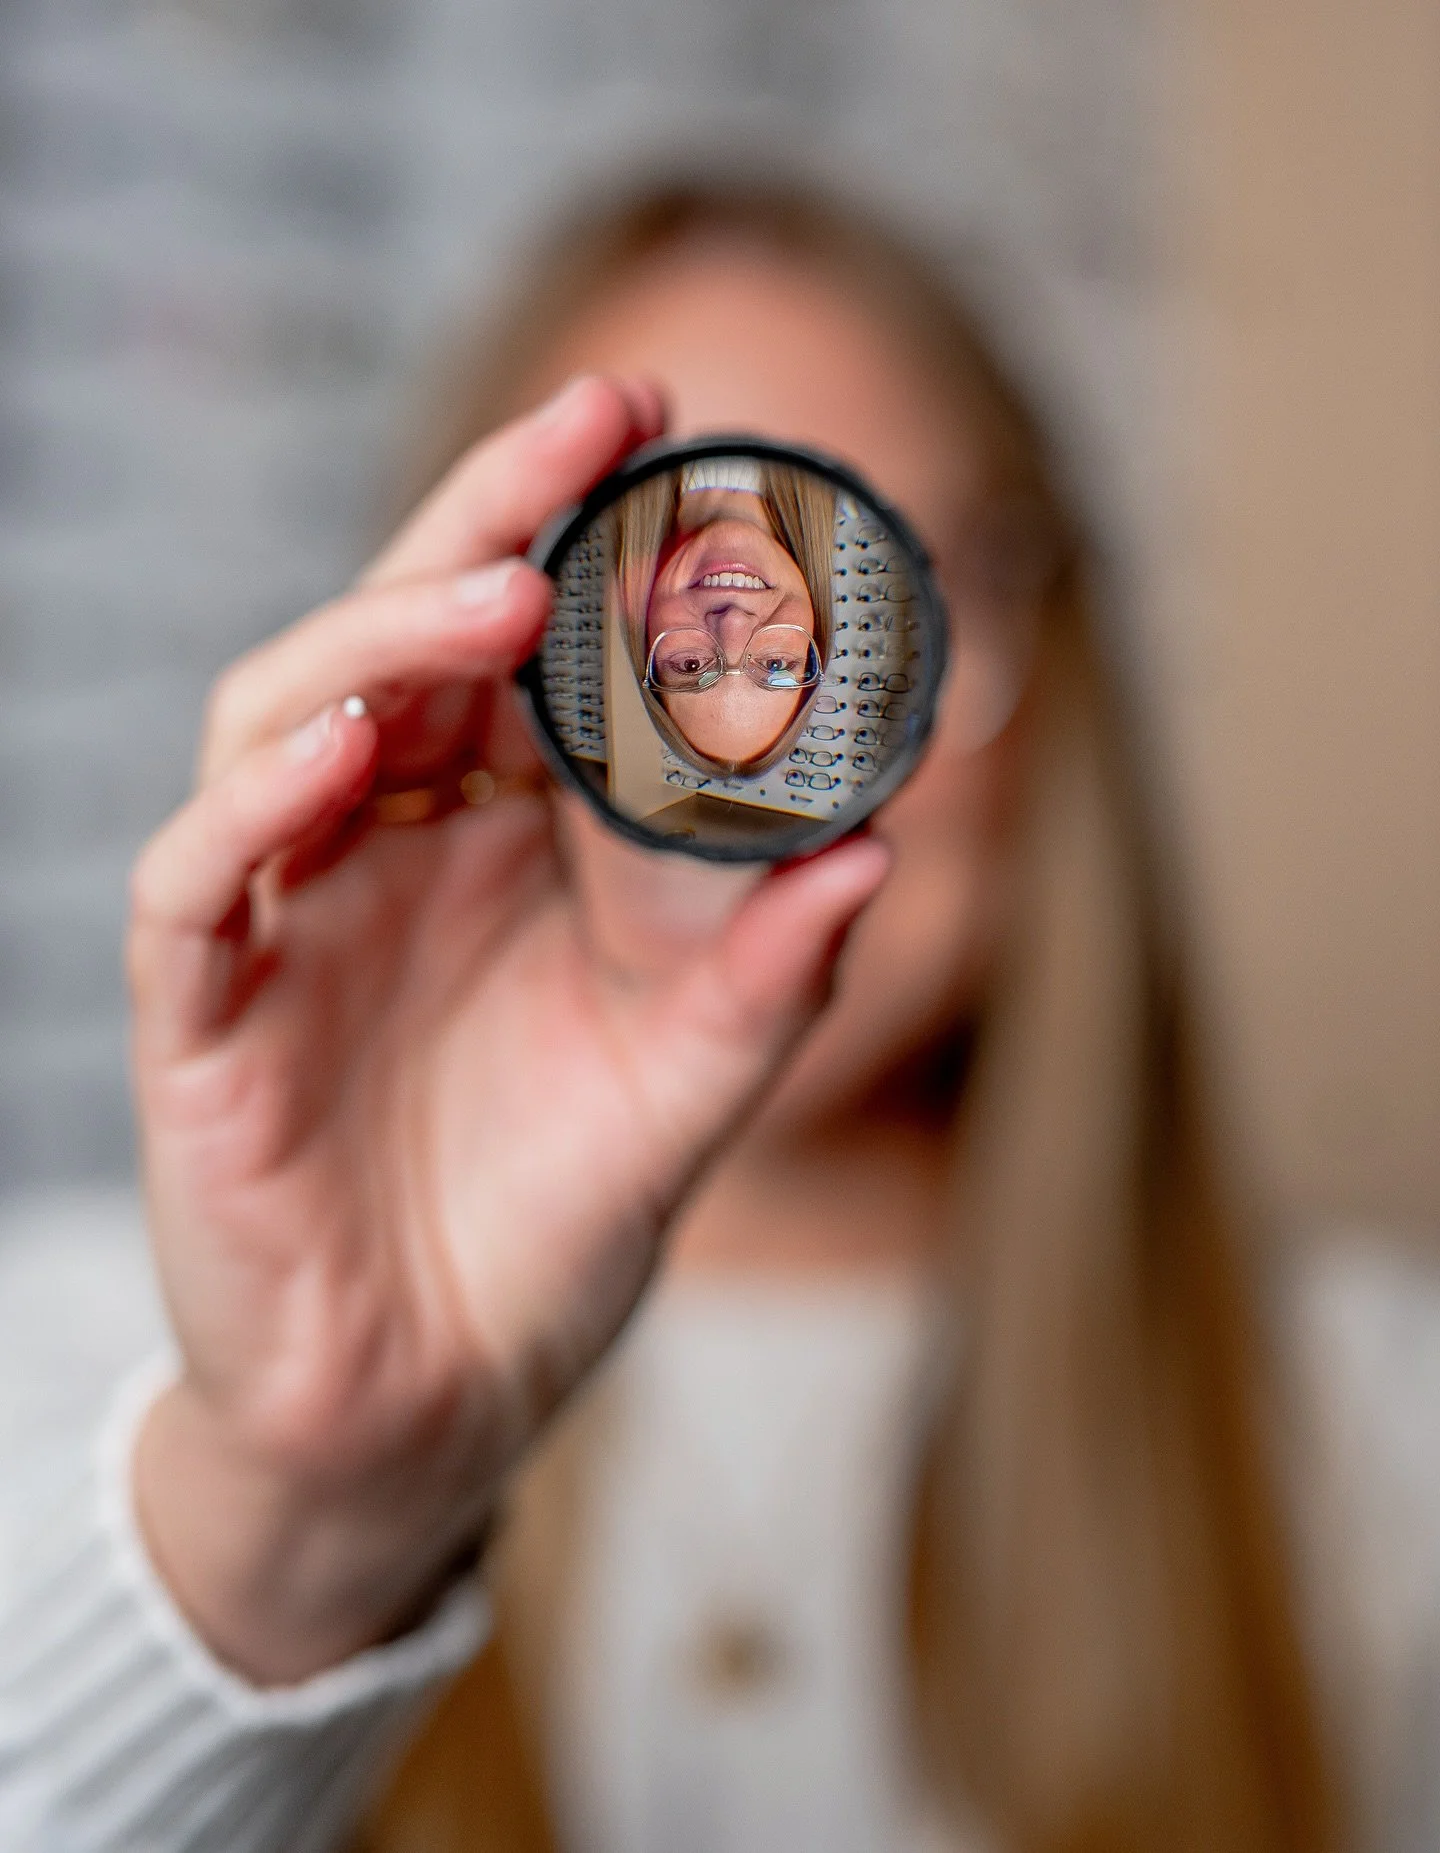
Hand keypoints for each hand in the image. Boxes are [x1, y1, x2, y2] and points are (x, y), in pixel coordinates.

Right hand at [127, 377, 889, 1682]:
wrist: (431, 1406)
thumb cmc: (543, 1231)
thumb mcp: (686, 1097)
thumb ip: (768, 983)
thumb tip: (881, 849)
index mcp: (496, 845)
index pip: (517, 648)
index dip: (575, 526)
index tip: (669, 424)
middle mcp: (384, 851)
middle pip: (400, 635)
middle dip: (488, 516)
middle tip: (597, 422)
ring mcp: (285, 922)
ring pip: (279, 717)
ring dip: (381, 640)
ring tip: (501, 595)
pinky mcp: (203, 1021)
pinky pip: (193, 881)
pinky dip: (253, 807)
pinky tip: (339, 750)